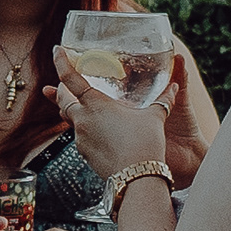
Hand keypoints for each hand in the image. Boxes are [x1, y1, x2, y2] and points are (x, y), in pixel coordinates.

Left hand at [54, 45, 212, 184]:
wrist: (137, 179)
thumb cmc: (145, 145)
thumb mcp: (155, 118)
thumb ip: (162, 100)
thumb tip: (174, 87)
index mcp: (95, 105)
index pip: (70, 78)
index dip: (60, 62)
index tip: (56, 50)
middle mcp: (83, 120)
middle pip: (62, 101)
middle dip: (61, 91)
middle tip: (64, 84)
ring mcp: (81, 139)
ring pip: (70, 121)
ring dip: (75, 112)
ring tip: (86, 109)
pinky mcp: (85, 155)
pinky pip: (81, 137)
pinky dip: (87, 131)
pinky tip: (100, 133)